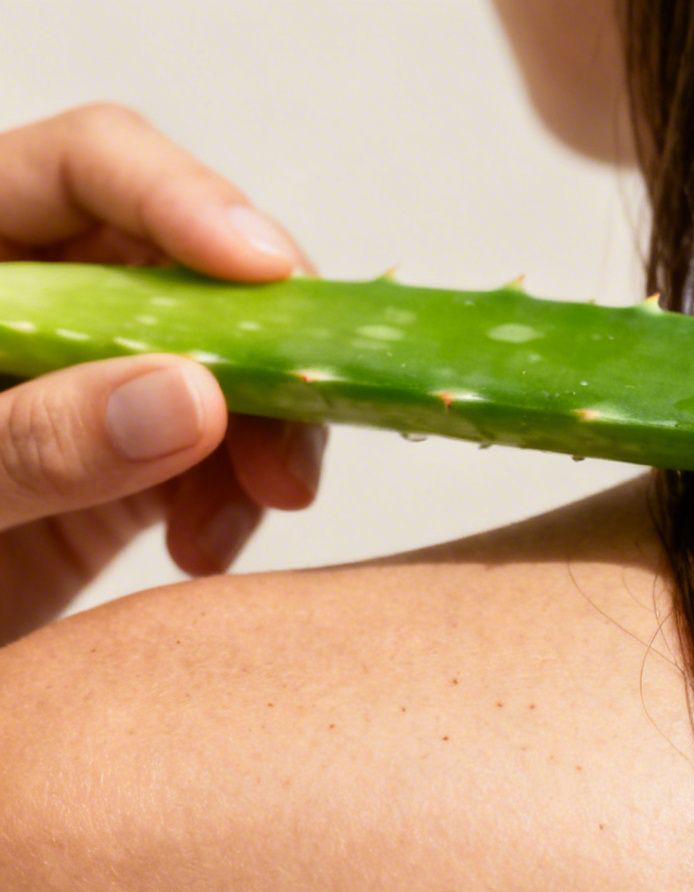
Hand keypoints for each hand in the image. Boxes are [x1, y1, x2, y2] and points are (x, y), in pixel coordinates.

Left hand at [0, 104, 326, 643]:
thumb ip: (32, 439)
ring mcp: (74, 382)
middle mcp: (31, 301)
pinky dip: (237, 496)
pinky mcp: (108, 464)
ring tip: (261, 511)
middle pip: (184, 268)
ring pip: (223, 363)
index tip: (267, 275)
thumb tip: (197, 394)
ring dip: (266, 433)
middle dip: (258, 347)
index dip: (185, 201)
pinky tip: (206, 550)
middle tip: (290, 438)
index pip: (85, 166)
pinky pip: (213, 453)